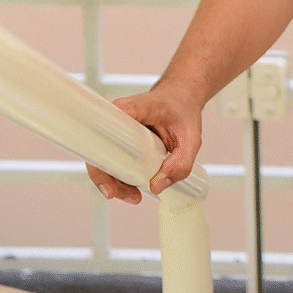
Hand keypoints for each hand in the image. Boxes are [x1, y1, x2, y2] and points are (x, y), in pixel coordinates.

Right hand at [86, 87, 202, 203]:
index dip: (103, 154)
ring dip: (113, 179)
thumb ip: (181, 163)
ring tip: (133, 194)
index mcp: (137, 108)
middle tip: (124, 194)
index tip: (109, 179)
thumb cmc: (183, 111)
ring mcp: (115, 126)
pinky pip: (111, 157)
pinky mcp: (116, 136)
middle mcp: (119, 115)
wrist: (181, 98)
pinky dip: (119, 173)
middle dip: (107, 177)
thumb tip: (157, 186)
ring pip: (103, 156)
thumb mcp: (191, 138)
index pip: (110, 128)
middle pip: (101, 149)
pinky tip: (132, 186)